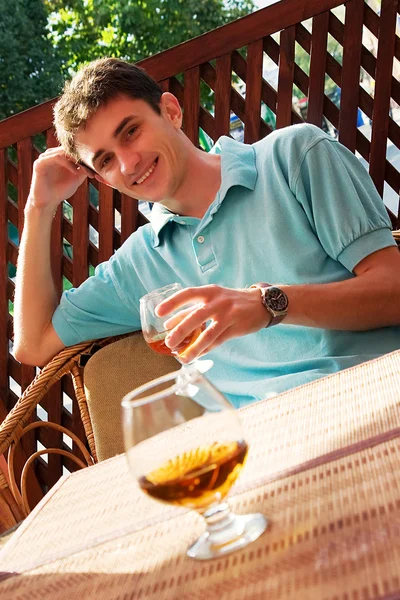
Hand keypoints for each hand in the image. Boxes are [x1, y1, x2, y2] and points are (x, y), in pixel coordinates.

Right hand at [27, 147, 93, 211]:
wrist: (48, 202)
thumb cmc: (61, 191)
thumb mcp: (77, 178)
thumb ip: (84, 169)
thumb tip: (94, 162)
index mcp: (59, 156)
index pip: (74, 149)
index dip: (86, 156)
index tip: (96, 167)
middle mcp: (52, 154)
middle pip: (69, 148)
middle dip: (82, 157)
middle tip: (93, 167)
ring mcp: (45, 157)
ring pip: (63, 151)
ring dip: (76, 159)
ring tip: (85, 169)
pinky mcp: (40, 163)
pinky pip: (55, 157)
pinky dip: (67, 163)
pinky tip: (75, 171)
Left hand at [155, 285, 270, 362]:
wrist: (261, 303)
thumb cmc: (229, 302)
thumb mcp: (212, 300)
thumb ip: (190, 311)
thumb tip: (167, 325)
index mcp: (209, 291)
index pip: (188, 294)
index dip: (172, 303)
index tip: (158, 313)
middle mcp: (219, 301)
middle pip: (196, 316)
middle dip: (180, 330)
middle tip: (168, 342)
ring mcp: (229, 315)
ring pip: (208, 334)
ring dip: (194, 347)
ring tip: (182, 358)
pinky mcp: (236, 327)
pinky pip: (218, 341)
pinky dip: (206, 350)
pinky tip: (196, 356)